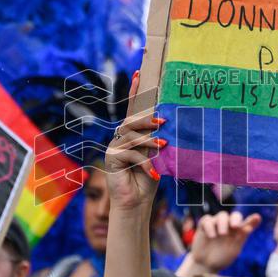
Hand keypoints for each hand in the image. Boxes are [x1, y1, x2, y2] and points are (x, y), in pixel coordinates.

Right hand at [104, 72, 163, 210]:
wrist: (136, 203)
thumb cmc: (148, 180)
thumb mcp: (155, 156)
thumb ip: (155, 141)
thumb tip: (165, 125)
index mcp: (131, 135)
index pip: (134, 110)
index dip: (136, 91)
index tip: (140, 73)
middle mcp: (120, 138)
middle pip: (132, 121)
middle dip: (148, 120)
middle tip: (164, 122)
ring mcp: (114, 147)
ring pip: (132, 136)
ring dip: (150, 141)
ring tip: (164, 146)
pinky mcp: (112, 158)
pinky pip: (132, 154)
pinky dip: (146, 163)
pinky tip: (155, 174)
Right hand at [189, 211, 261, 271]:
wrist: (205, 264)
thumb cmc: (222, 258)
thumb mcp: (233, 250)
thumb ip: (241, 238)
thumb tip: (249, 228)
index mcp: (239, 232)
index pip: (247, 223)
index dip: (252, 220)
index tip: (257, 218)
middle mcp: (229, 225)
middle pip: (235, 216)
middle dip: (236, 219)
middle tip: (235, 227)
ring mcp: (217, 224)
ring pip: (222, 215)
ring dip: (223, 223)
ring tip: (222, 234)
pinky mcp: (204, 225)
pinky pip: (207, 219)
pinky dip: (209, 226)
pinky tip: (211, 236)